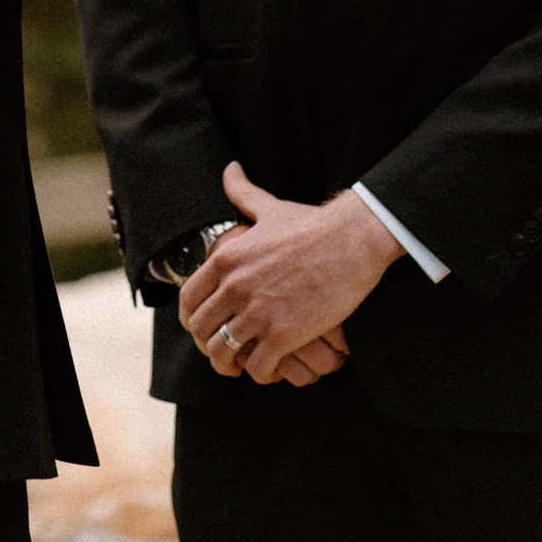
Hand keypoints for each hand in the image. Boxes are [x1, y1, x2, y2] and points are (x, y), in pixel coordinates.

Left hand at [178, 161, 401, 386]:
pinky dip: (262, 373)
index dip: (191, 319)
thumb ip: (242, 193)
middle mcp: (236, 286)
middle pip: (201, 330)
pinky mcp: (285, 334)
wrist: (352, 241)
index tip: (201, 328)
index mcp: (227, 258)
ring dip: (230, 364)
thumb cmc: (312, 224)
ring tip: (242, 366)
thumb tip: (229, 169)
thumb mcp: (269, 207)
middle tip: (222, 352)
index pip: (189, 299)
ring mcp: (259, 312)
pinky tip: (271, 367)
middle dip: (208, 345)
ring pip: (224, 353)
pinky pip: (259, 367)